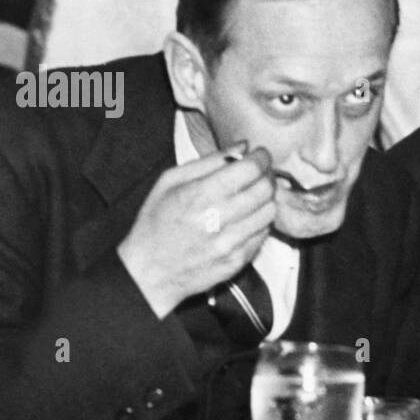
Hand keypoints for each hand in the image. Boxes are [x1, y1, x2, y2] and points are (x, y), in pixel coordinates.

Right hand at [118, 144, 276, 317]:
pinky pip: (264, 234)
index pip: (250, 169)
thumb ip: (209, 161)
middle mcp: (218, 220)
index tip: (260, 155)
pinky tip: (247, 217)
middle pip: (265, 189)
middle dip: (267, 176)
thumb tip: (243, 146)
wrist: (149, 272)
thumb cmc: (156, 222)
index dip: (261, 158)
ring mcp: (230, 244)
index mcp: (199, 195)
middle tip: (260, 173)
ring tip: (254, 195)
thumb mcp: (170, 182)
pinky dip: (260, 221)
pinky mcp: (237, 261)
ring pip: (270, 212)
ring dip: (267, 199)